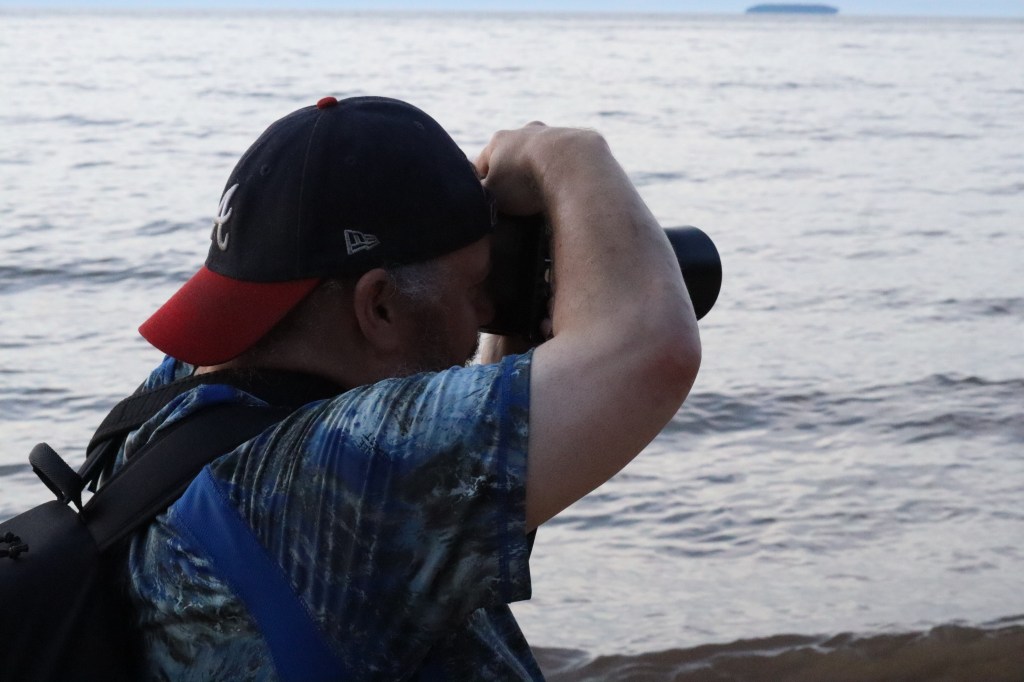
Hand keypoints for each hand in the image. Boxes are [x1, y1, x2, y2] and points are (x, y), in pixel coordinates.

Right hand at [474, 123, 607, 216]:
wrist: (571, 165)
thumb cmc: (525, 181)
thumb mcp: (492, 195)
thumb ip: (480, 196)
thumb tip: (475, 199)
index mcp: (499, 141)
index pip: (483, 164)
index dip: (484, 184)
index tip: (490, 201)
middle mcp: (524, 131)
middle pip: (513, 155)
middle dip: (514, 173)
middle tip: (519, 197)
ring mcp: (552, 132)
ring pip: (542, 153)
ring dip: (541, 169)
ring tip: (546, 192)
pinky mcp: (577, 140)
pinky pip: (567, 158)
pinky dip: (565, 170)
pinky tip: (568, 185)